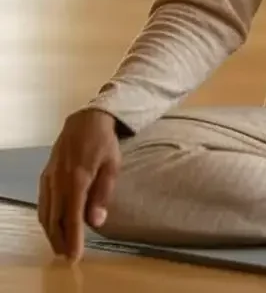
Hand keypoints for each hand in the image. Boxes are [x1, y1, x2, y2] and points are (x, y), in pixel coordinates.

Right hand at [38, 109, 122, 261]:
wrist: (86, 120)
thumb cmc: (104, 143)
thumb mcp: (113, 165)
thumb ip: (103, 194)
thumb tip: (96, 222)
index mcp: (77, 179)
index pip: (72, 217)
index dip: (73, 239)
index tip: (75, 256)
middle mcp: (58, 181)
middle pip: (54, 219)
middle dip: (59, 240)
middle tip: (67, 256)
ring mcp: (49, 178)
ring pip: (45, 212)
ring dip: (51, 232)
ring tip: (60, 245)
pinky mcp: (45, 175)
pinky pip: (43, 202)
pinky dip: (46, 217)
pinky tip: (52, 225)